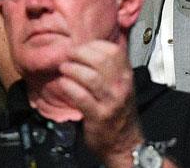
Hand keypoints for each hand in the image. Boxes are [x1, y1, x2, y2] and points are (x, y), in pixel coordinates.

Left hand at [58, 41, 143, 167]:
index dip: (93, 45)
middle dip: (79, 55)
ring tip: (63, 70)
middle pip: (100, 60)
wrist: (124, 142)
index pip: (112, 51)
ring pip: (90, 77)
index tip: (80, 48)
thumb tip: (86, 48)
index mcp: (126, 75)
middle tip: (68, 57)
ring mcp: (111, 101)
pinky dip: (69, 88)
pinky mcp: (98, 116)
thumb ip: (109, 68)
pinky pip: (81, 97)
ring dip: (72, 70)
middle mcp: (121, 86)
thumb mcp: (121, 85)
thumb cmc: (119, 111)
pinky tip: (63, 85)